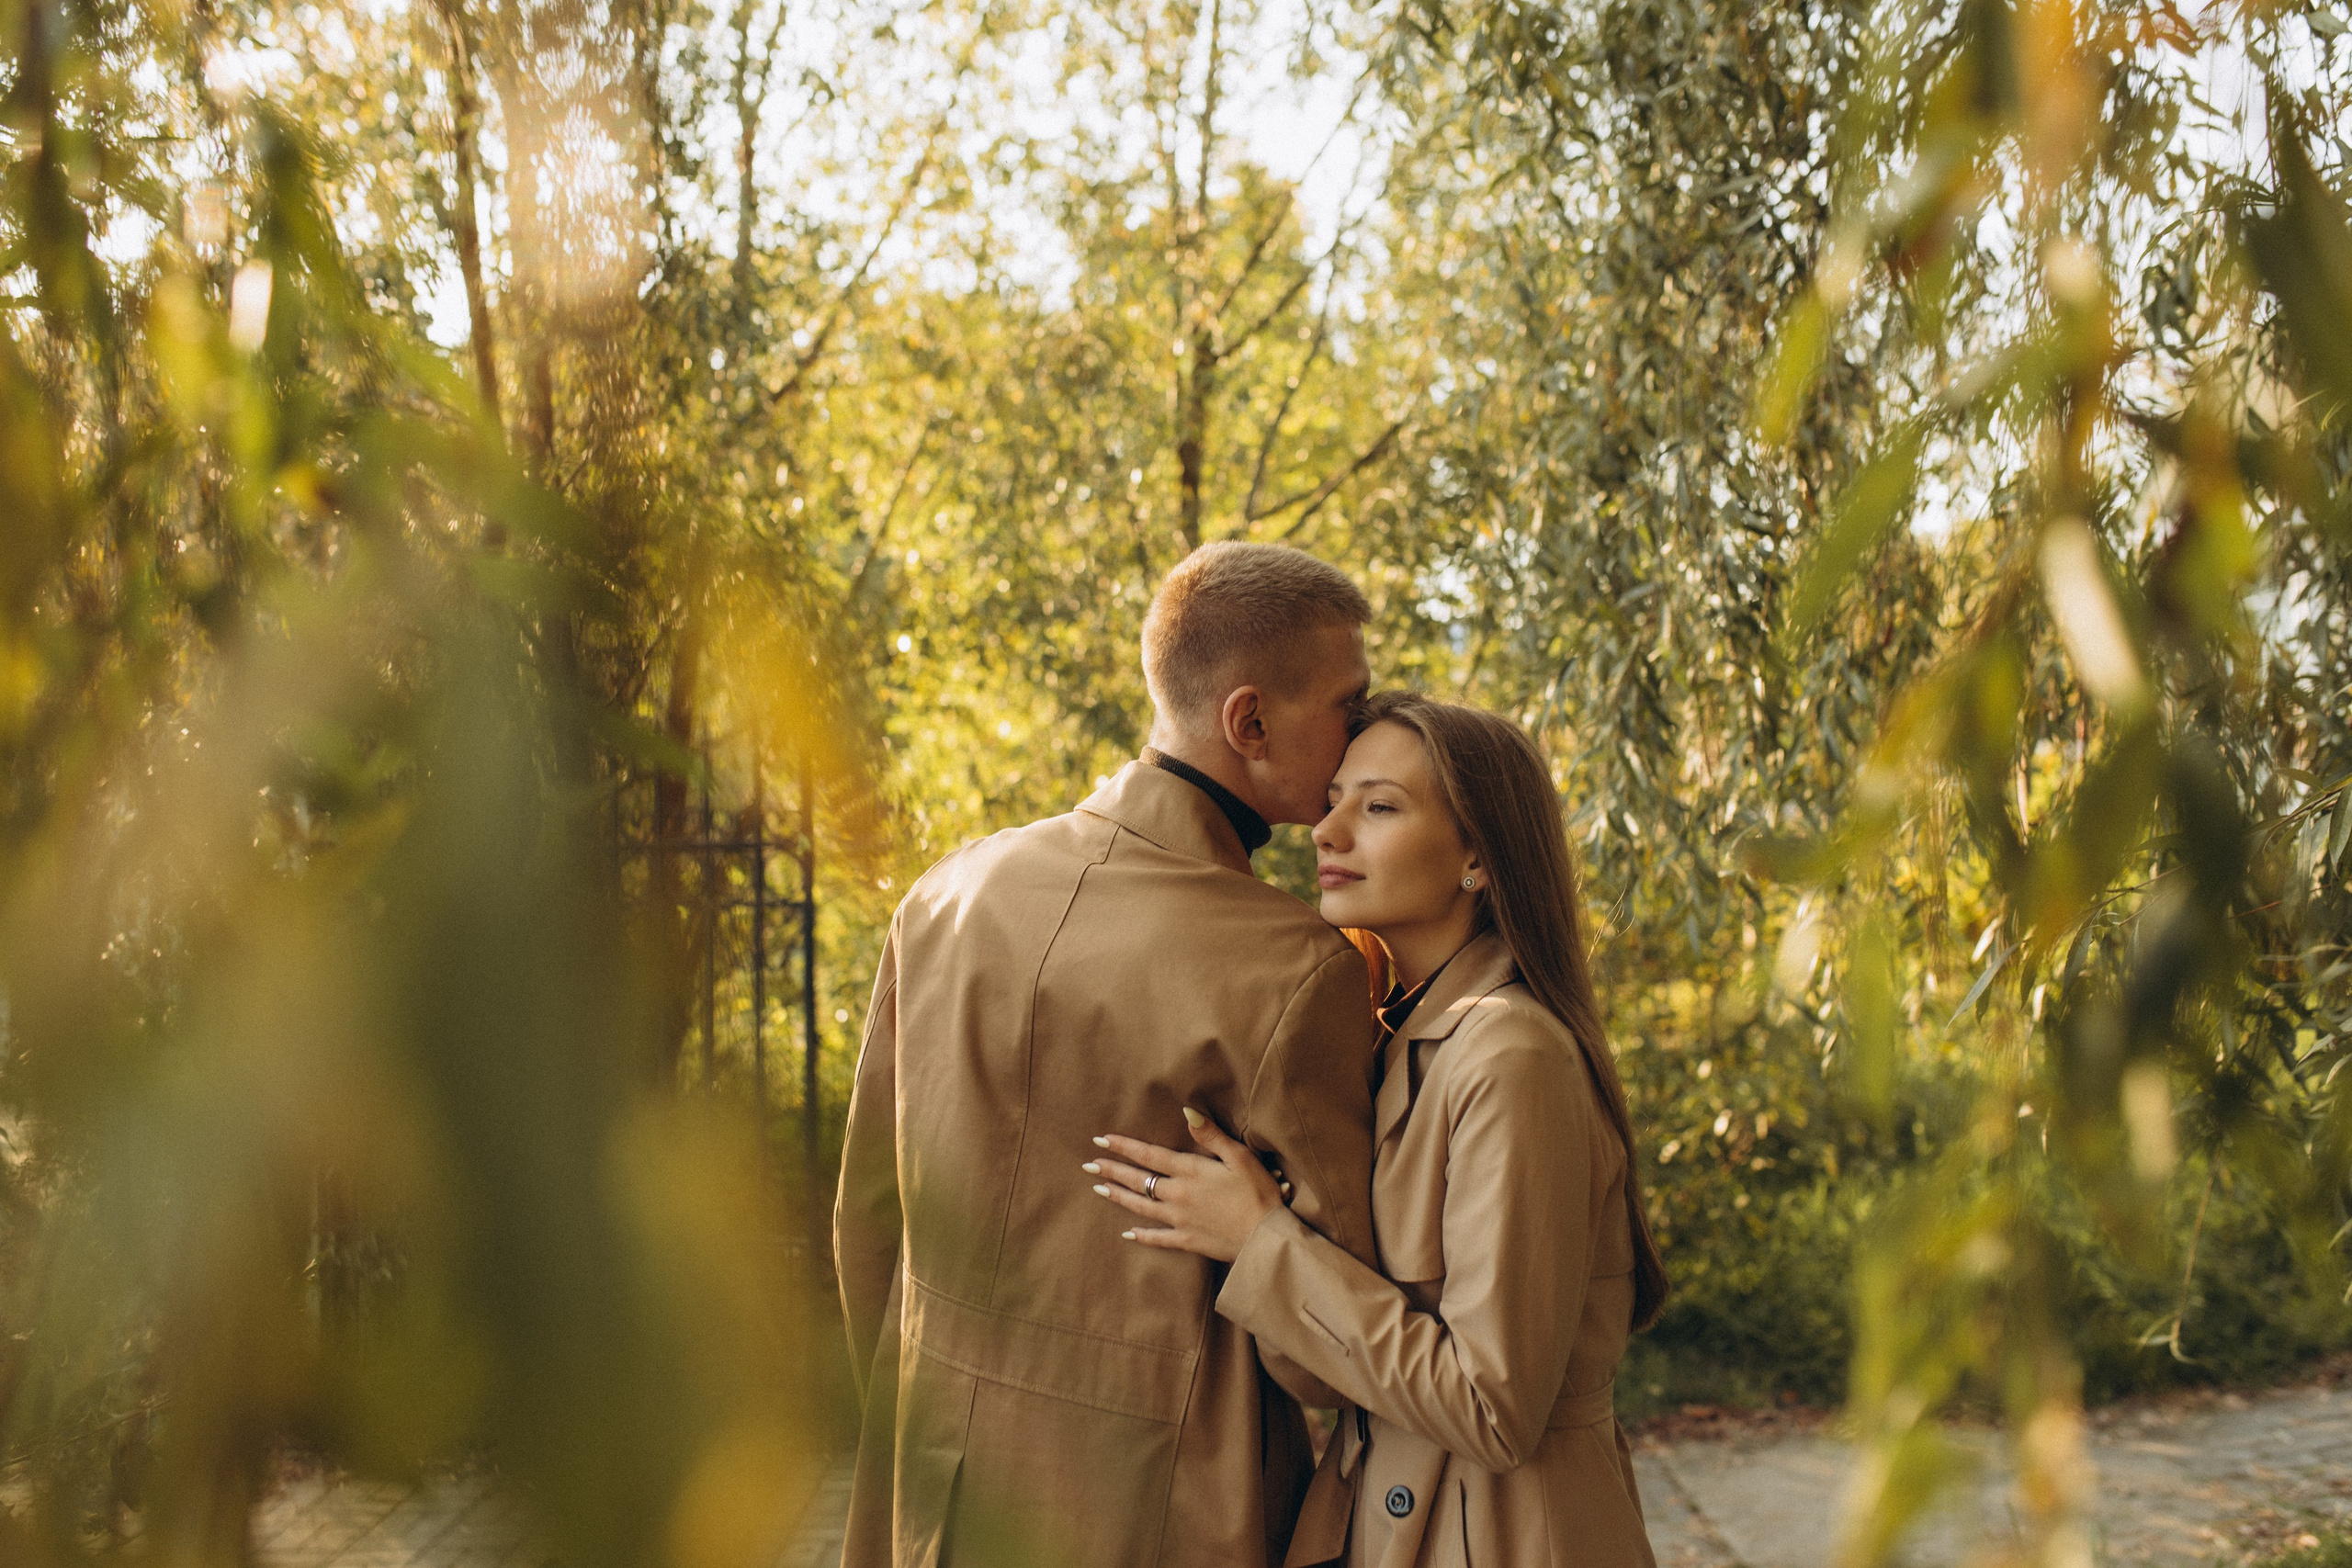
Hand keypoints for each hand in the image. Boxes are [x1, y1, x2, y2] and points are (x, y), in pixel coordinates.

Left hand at [1086, 1108, 1289, 1262]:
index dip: (1124, 1147)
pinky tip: (1127, 1233)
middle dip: (1112, 1170)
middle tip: (1089, 1164)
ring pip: (1141, 1207)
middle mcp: (1178, 1195)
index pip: (1149, 1155)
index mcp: (1190, 1172)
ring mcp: (1180, 1220)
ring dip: (1119, 1197)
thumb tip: (1186, 1111)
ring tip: (1099, 1189)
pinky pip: (1158, 1238)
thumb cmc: (1258, 1194)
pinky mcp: (1187, 1241)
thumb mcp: (1240, 1157)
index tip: (1102, 1140)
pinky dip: (1141, 1235)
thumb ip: (1211, 1135)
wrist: (1265, 1239)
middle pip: (1139, 1180)